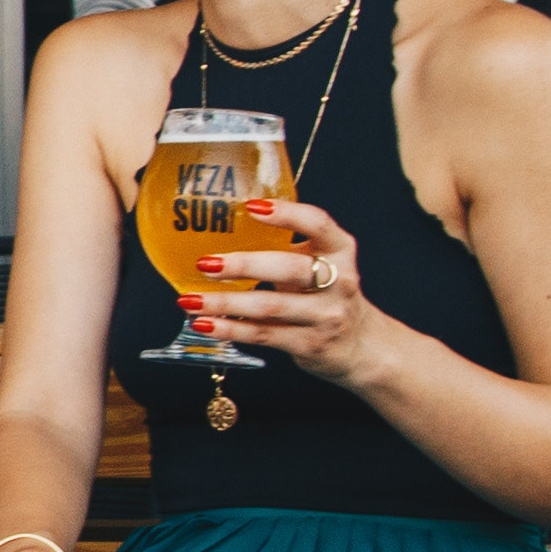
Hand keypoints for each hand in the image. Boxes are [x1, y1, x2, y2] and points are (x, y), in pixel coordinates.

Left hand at [188, 196, 388, 387]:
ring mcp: (326, 316)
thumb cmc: (326, 293)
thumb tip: (223, 227)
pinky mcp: (310, 344)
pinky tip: (205, 323)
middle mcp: (338, 281)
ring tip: (191, 299)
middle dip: (243, 266)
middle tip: (205, 263)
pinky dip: (231, 329)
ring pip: (270, 307)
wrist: (360, 344)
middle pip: (289, 269)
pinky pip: (264, 335)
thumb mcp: (318, 262)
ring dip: (225, 303)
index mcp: (340, 250)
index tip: (251, 207)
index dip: (287, 214)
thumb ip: (285, 246)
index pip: (318, 224)